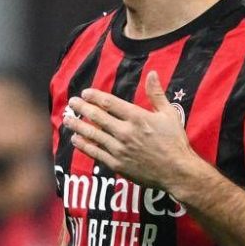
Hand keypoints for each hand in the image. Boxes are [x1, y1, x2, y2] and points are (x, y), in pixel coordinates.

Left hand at [65, 71, 198, 190]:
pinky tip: (76, 139)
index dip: (94, 96)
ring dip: (78, 125)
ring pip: (93, 134)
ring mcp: (119, 149)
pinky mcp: (117, 164)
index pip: (109, 103)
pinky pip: (95, 153)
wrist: (177, 172)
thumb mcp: (169, 114)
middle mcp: (125, 131)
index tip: (85, 93)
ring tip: (67, 119)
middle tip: (72, 102)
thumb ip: (156, 94)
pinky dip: (84, 145)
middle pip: (97, 117)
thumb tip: (151, 73)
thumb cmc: (175, 142)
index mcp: (137, 117)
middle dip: (82, 108)